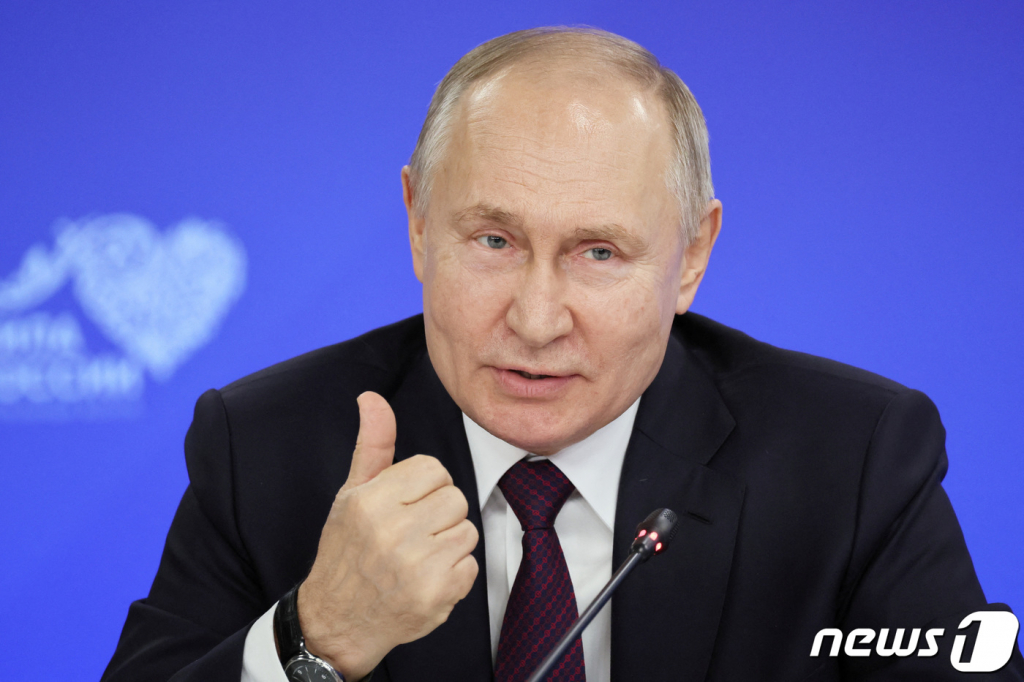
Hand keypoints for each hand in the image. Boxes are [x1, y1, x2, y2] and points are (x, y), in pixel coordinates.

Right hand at [295, 391, 479, 679]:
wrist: (337, 621)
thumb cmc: (346, 551)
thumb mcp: (352, 494)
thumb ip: (372, 445)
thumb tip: (371, 397)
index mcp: (372, 501)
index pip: (434, 469)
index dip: (424, 487)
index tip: (405, 506)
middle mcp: (394, 532)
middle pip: (455, 499)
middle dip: (438, 515)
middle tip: (410, 535)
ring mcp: (417, 566)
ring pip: (467, 531)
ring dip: (448, 545)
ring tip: (417, 558)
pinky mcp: (437, 595)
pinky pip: (470, 566)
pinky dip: (453, 575)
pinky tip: (424, 581)